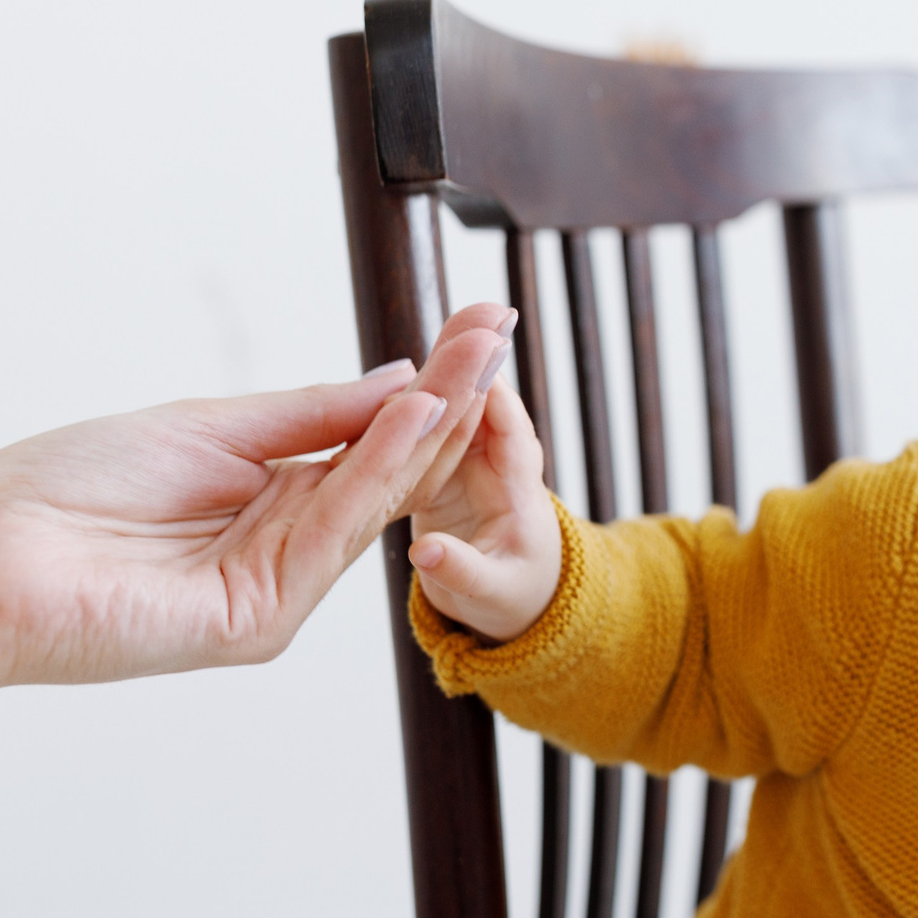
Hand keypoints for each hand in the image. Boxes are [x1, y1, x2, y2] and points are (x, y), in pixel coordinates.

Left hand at [0, 312, 515, 717]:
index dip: (430, 387)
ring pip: (372, 503)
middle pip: (388, 473)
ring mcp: (275, 590)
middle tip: (500, 331)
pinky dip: (375, 475)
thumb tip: (403, 378)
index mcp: (271, 503)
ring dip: (428, 427)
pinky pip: (330, 536)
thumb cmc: (63, 490)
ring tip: (474, 360)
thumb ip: (313, 416)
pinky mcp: (255, 621)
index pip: (373, 445)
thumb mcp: (208, 428)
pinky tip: (412, 418)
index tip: (480, 325)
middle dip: (449, 399)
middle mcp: (283, 551)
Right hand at [406, 304, 564, 642]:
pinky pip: (433, 421)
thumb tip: (427, 553)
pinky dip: (420, 394)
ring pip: (461, 405)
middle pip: (490, 406)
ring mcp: (472, 461)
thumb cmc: (507, 599)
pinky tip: (396, 367)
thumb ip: (460, 572)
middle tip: (469, 317)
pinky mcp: (443, 464)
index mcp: (520, 497)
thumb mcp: (486, 595)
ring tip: (441, 321)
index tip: (476, 371)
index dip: (495, 403)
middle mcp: (501, 467)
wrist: (511, 599)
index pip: (512, 438)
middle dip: (479, 362)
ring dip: (451, 365)